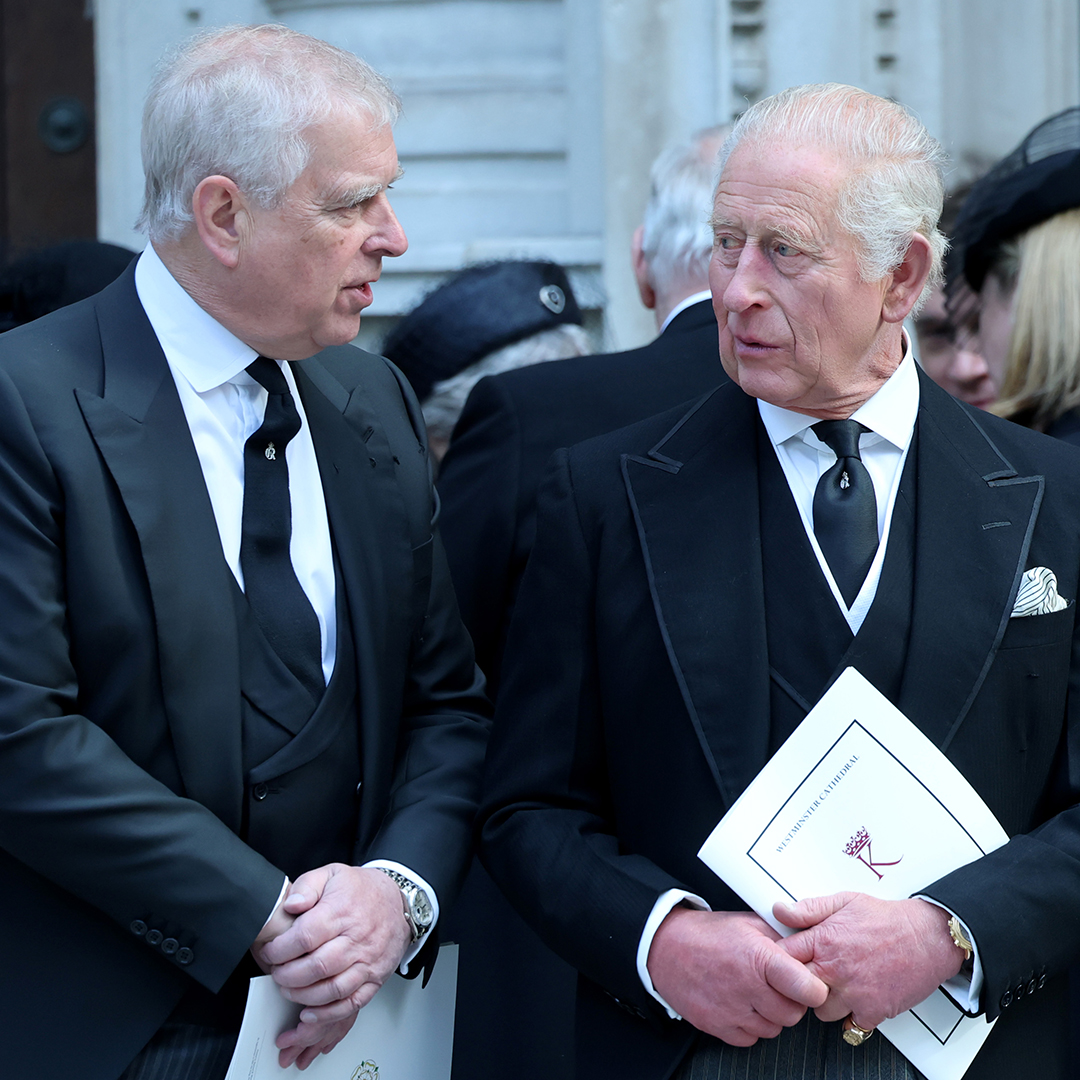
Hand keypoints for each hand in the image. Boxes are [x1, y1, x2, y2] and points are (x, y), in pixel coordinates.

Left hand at [255, 864, 412, 1068]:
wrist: (398, 901)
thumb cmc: (361, 890)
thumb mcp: (331, 874)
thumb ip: (306, 886)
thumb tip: (290, 905)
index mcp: (342, 911)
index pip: (306, 936)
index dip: (280, 949)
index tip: (269, 952)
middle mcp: (357, 938)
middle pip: (317, 966)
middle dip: (287, 975)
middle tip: (276, 973)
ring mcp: (368, 961)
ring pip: (332, 989)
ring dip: (303, 996)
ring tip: (288, 989)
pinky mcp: (375, 978)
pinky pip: (352, 1003)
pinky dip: (328, 1014)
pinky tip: (310, 1013)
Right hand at [647, 907, 828, 1045]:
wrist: (667, 948)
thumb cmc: (709, 935)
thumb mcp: (749, 924)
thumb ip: (781, 938)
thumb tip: (810, 950)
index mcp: (758, 958)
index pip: (806, 989)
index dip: (814, 988)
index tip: (811, 984)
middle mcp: (746, 987)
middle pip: (793, 1014)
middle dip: (790, 1001)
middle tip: (777, 985)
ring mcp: (730, 1010)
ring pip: (773, 1029)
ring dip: (770, 1015)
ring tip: (755, 992)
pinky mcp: (717, 1027)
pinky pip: (750, 1038)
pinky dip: (750, 1025)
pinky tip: (741, 1004)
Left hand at [775, 892, 964, 1030]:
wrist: (927, 938)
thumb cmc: (887, 919)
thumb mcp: (844, 901)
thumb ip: (809, 909)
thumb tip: (780, 911)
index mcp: (824, 940)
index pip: (784, 957)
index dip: (778, 960)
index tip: (779, 961)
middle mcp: (836, 969)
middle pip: (796, 989)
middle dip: (797, 984)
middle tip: (807, 977)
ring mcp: (854, 993)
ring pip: (820, 1011)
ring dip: (824, 1002)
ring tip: (834, 986)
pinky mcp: (872, 1011)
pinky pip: (849, 1027)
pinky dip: (850, 1017)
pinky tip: (854, 1001)